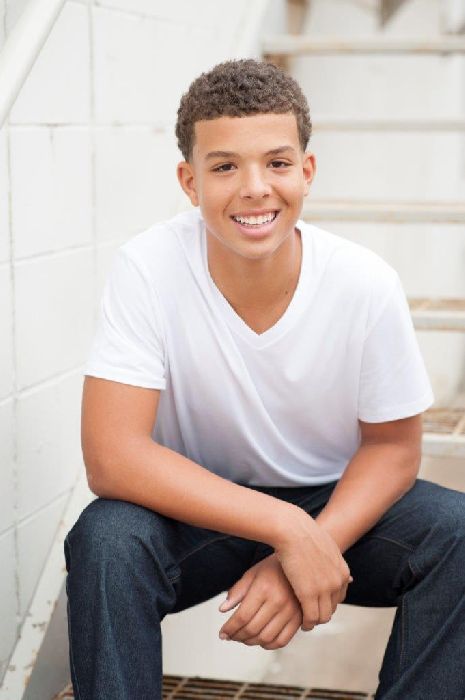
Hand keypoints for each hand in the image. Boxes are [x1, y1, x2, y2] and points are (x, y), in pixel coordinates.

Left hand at [218, 553, 302, 649]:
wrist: (300, 564)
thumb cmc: (274, 568)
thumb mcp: (252, 574)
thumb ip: (237, 591)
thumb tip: (222, 609)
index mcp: (264, 588)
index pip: (242, 616)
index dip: (229, 628)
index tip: (222, 633)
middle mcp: (278, 601)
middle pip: (252, 629)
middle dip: (237, 636)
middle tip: (230, 636)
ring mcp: (290, 612)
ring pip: (266, 638)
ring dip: (251, 642)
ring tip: (243, 638)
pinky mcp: (299, 619)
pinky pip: (282, 641)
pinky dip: (268, 645)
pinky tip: (261, 641)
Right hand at [274, 508, 351, 631]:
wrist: (292, 529)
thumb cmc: (301, 532)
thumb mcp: (323, 545)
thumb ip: (329, 557)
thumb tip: (327, 556)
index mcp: (342, 571)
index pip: (339, 597)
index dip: (327, 602)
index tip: (316, 604)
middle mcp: (338, 581)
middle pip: (332, 608)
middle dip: (321, 612)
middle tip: (309, 615)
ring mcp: (325, 589)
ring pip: (323, 616)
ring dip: (314, 621)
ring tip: (304, 621)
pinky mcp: (309, 594)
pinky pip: (311, 617)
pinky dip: (306, 623)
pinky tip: (300, 622)